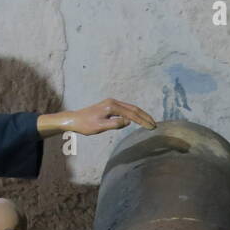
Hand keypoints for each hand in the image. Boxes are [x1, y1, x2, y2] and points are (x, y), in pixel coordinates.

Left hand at [38, 99, 156, 136]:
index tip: (151, 127)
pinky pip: (126, 109)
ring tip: (149, 122)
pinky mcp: (110, 106)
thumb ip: (115, 124)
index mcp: (112, 106)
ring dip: (141, 115)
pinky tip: (137, 119)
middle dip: (145, 116)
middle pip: (133, 108)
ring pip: (130, 108)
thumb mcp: (100, 127)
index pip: (132, 114)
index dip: (143, 121)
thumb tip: (128, 121)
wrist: (74, 119)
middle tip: (154, 125)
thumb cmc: (85, 125)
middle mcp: (113, 102)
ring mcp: (111, 103)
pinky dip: (134, 114)